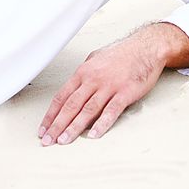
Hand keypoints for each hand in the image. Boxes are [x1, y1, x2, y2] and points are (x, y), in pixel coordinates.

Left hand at [37, 23, 169, 145]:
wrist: (145, 48)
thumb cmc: (121, 53)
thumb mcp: (96, 58)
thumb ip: (84, 72)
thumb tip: (75, 84)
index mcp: (84, 72)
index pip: (62, 96)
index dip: (51, 114)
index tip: (43, 128)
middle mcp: (93, 79)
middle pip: (71, 105)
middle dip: (57, 125)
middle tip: (48, 140)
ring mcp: (109, 86)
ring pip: (87, 110)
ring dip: (74, 127)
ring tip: (64, 141)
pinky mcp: (124, 93)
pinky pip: (111, 111)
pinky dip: (101, 124)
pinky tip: (93, 135)